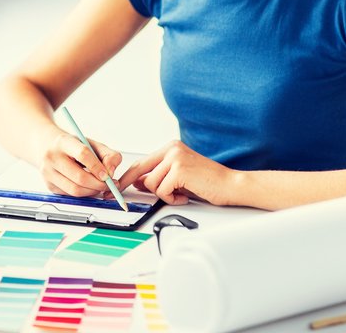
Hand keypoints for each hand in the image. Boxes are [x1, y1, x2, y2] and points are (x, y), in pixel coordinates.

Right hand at [38, 130, 122, 197]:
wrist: (48, 147)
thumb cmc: (73, 146)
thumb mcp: (92, 144)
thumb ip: (108, 154)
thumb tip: (111, 171)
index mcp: (63, 142)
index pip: (83, 154)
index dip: (97, 167)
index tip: (108, 175)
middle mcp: (52, 157)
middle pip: (79, 177)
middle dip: (98, 184)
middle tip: (109, 185)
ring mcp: (48, 172)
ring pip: (75, 190)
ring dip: (92, 192)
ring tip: (100, 187)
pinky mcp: (49, 185)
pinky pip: (70, 195)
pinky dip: (83, 194)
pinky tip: (88, 187)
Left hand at [117, 140, 234, 205]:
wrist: (230, 185)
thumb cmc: (208, 182)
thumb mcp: (179, 178)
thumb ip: (159, 176)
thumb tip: (137, 181)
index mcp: (171, 148)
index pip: (142, 162)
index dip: (127, 176)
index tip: (115, 186)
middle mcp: (171, 149)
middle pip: (140, 170)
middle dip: (128, 185)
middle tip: (118, 197)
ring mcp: (175, 158)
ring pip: (151, 183)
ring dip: (164, 194)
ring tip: (181, 194)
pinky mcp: (179, 169)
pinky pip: (162, 190)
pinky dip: (172, 198)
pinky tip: (186, 195)